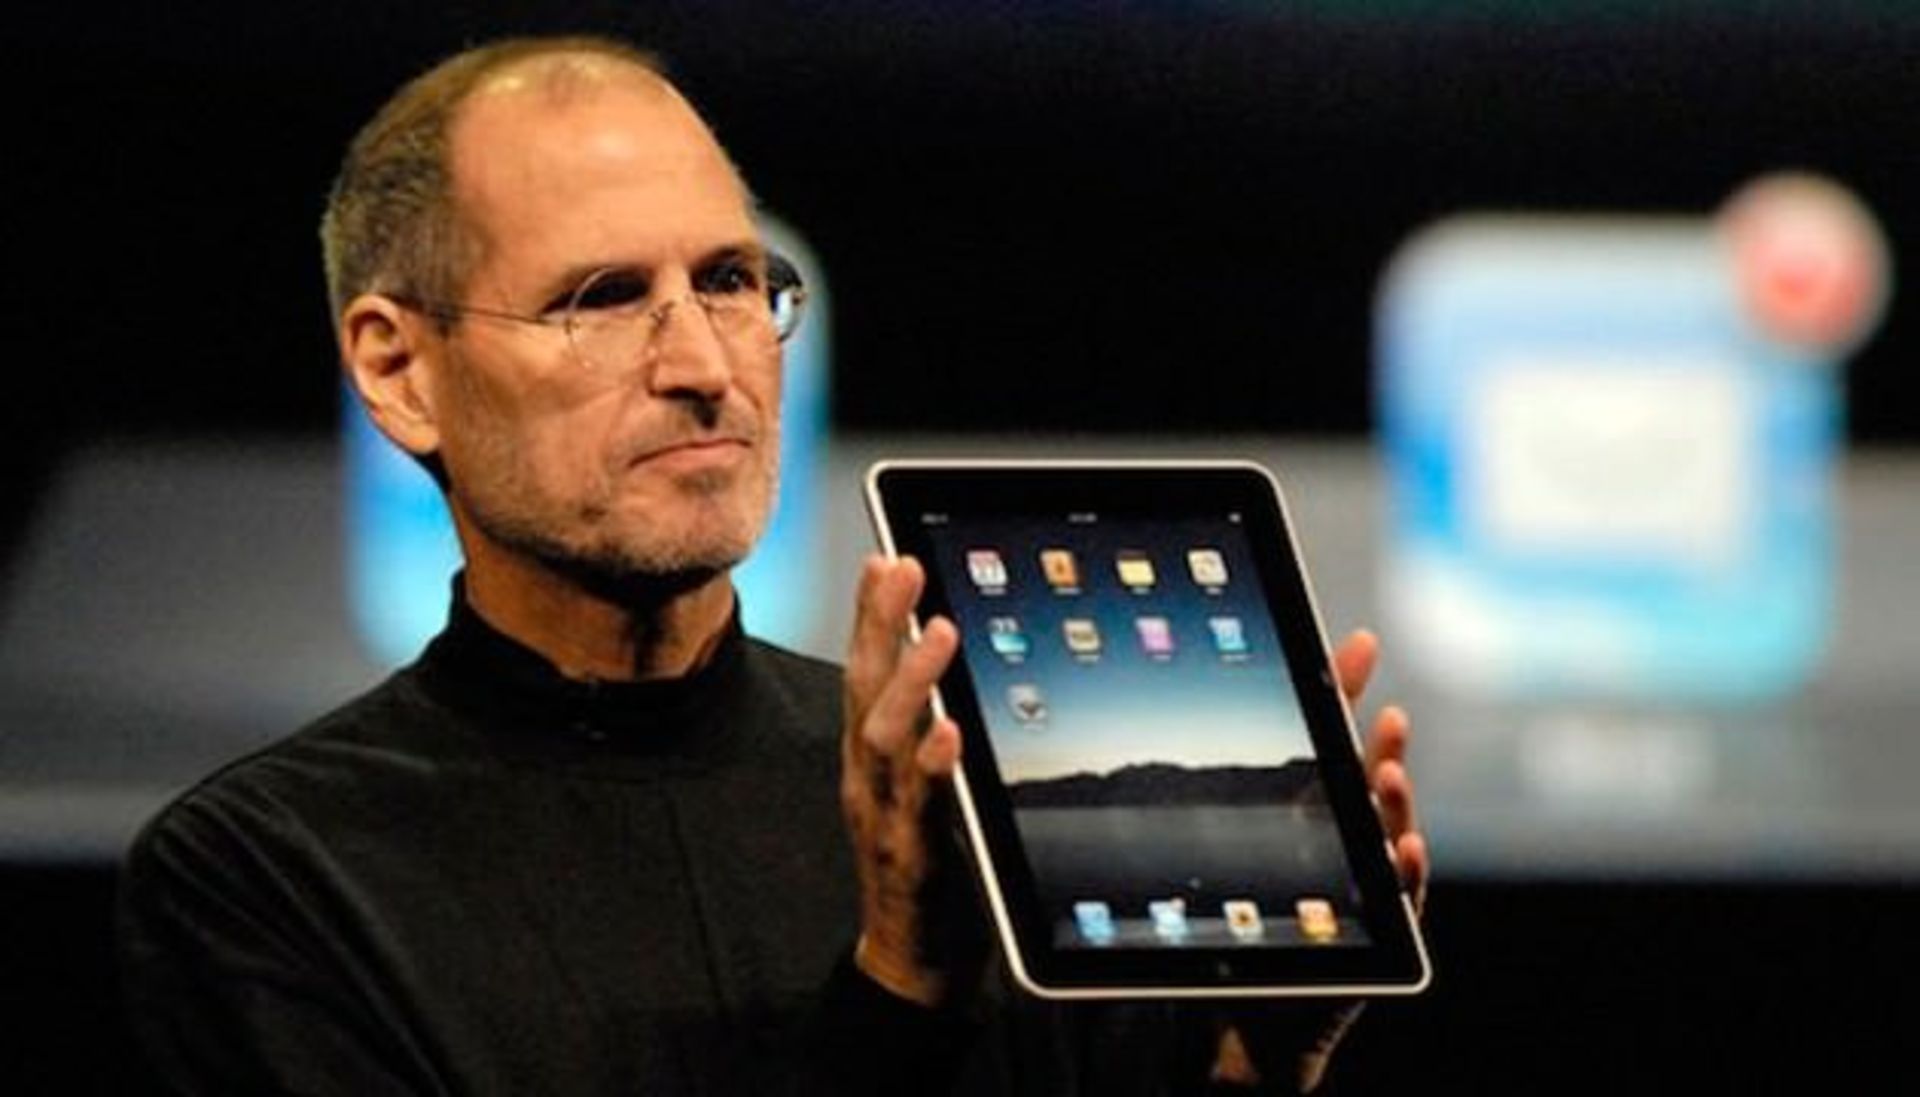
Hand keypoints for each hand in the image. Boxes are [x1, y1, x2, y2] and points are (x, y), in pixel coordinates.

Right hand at [839, 554, 962, 1005]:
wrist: (910, 962)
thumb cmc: (921, 865)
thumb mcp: (916, 785)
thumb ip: (922, 728)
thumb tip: (942, 664)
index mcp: (869, 758)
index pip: (862, 672)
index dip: (868, 614)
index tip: (884, 557)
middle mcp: (867, 779)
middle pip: (862, 689)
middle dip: (879, 624)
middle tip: (901, 568)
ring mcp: (884, 817)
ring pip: (885, 739)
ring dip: (910, 682)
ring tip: (939, 632)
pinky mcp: (911, 858)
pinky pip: (919, 806)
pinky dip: (932, 766)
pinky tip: (949, 733)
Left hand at [1213, 628, 1428, 1090]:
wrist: (1259, 1016)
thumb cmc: (1243, 932)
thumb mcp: (1216, 862)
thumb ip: (1199, 814)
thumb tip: (1138, 753)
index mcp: (1310, 808)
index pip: (1333, 737)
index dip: (1346, 689)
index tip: (1360, 642)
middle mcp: (1348, 835)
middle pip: (1369, 777)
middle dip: (1380, 743)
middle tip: (1387, 715)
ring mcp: (1370, 879)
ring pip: (1389, 830)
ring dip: (1397, 801)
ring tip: (1392, 775)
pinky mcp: (1383, 927)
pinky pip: (1403, 897)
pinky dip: (1407, 870)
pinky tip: (1405, 846)